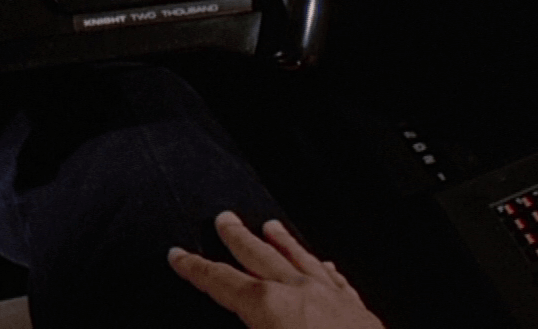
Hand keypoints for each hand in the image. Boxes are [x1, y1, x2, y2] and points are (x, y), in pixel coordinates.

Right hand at [168, 210, 385, 328]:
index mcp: (269, 308)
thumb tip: (237, 320)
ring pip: (301, 259)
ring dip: (282, 242)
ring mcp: (332, 298)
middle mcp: (300, 293)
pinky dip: (322, 267)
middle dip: (239, 237)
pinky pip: (334, 278)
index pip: (221, 281)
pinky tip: (323, 264)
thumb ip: (246, 327)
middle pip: (261, 256)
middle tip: (225, 219)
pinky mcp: (359, 311)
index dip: (196, 268)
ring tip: (271, 226)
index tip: (179, 254)